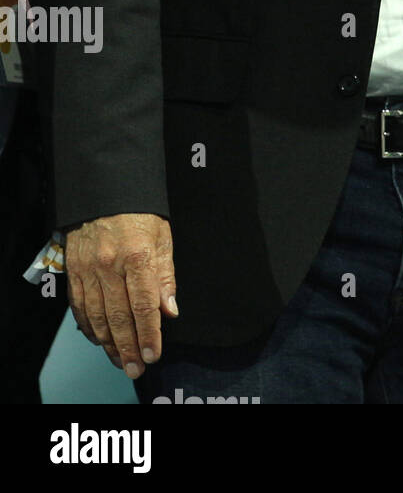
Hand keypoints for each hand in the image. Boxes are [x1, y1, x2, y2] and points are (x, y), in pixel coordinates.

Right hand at [65, 213, 177, 376]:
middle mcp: (110, 266)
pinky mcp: (73, 272)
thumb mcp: (163, 236)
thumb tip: (170, 311)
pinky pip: (80, 307)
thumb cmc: (140, 212)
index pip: (144, 305)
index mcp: (137, 255)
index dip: (149, 333)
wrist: (104, 191)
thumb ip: (166, 275)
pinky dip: (90, 327)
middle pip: (119, 317)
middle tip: (136, 368)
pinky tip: (100, 340)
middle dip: (129, 347)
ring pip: (98, 317)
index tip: (154, 354)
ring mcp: (88, 270)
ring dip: (109, 344)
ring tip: (120, 360)